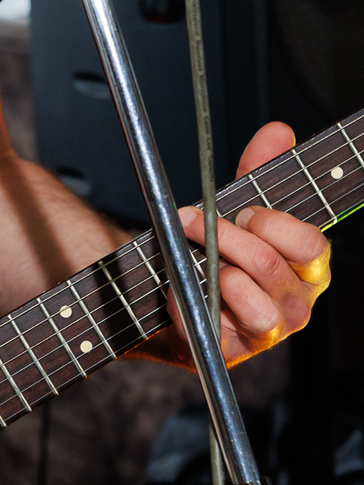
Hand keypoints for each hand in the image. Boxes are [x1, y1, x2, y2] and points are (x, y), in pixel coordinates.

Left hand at [138, 122, 329, 368]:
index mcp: (308, 270)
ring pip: (249, 301)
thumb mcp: (238, 205)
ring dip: (213, 271)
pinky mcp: (230, 352)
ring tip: (190, 257)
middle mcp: (296, 305)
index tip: (243, 210)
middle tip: (194, 221)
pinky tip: (177, 288)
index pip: (311, 246)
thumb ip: (260, 169)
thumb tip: (278, 132)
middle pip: (270, 267)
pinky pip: (212, 326)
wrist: (173, 292)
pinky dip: (188, 301)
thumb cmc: (218, 251)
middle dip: (225, 236)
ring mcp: (266, 332)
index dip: (273, 224)